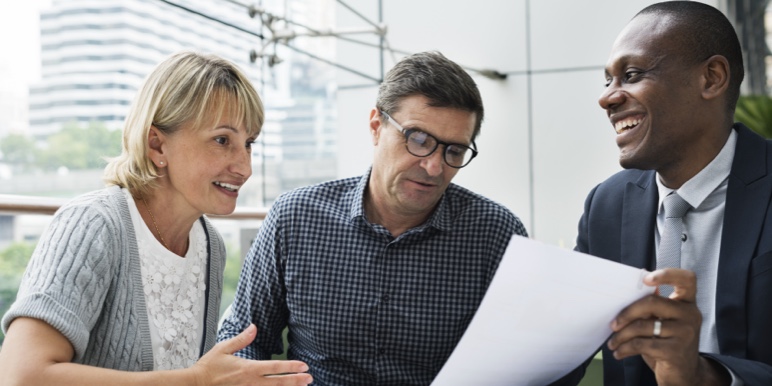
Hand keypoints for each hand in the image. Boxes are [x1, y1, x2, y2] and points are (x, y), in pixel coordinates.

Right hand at [192, 324, 312, 385]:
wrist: (195, 385)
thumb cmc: (208, 366)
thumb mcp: (223, 348)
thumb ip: (241, 339)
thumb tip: (254, 327)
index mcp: (248, 368)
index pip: (275, 368)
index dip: (291, 367)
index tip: (304, 366)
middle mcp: (250, 382)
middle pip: (278, 383)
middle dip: (296, 381)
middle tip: (310, 378)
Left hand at [607, 269, 727, 385]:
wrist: (685, 374)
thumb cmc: (668, 343)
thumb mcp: (664, 322)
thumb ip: (653, 306)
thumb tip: (630, 291)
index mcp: (687, 303)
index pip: (687, 279)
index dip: (667, 274)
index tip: (646, 279)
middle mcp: (690, 315)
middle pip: (652, 302)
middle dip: (627, 312)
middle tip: (613, 324)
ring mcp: (685, 333)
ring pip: (642, 326)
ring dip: (621, 335)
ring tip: (613, 342)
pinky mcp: (676, 351)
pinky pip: (641, 344)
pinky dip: (625, 348)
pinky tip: (619, 352)